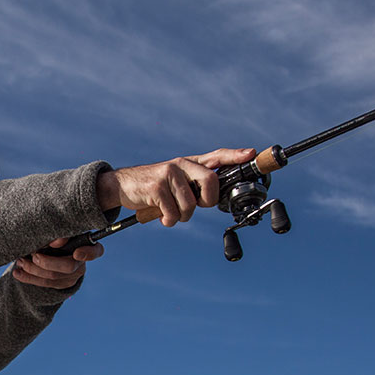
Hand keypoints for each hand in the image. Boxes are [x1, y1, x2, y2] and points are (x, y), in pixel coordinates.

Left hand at [12, 239, 104, 288]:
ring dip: (33, 270)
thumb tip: (55, 242)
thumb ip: (60, 233)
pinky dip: (29, 278)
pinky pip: (45, 284)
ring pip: (53, 277)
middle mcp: (82, 263)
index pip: (96, 251)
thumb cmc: (55, 234)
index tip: (76, 253)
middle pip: (68, 267)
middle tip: (33, 255)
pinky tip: (17, 273)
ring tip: (20, 262)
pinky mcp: (61, 285)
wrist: (49, 248)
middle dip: (47, 262)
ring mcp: (72, 276)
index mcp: (88, 246)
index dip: (88, 253)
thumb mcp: (59, 230)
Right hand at [95, 148, 256, 225]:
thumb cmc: (154, 187)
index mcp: (190, 163)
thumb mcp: (176, 181)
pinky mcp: (156, 186)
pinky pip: (173, 212)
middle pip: (211, 181)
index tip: (252, 154)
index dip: (235, 155)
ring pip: (191, 204)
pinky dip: (169, 220)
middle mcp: (181, 164)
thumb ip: (194, 184)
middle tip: (195, 205)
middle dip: (207, 201)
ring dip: (182, 216)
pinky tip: (161, 216)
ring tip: (171, 213)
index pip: (217, 156)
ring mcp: (168, 173)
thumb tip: (214, 197)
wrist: (123, 186)